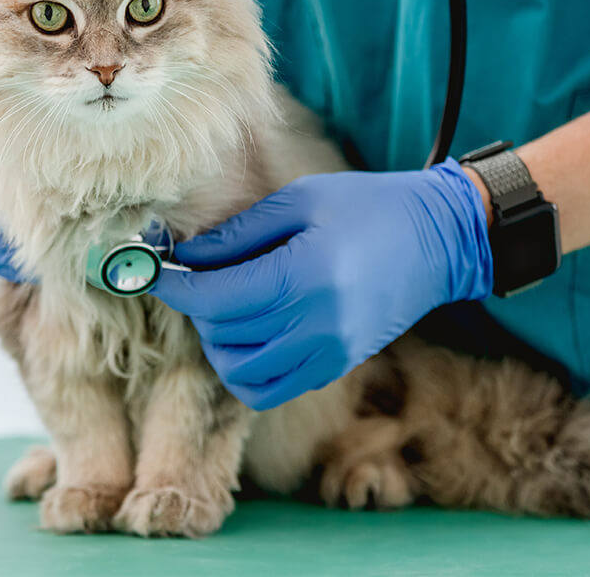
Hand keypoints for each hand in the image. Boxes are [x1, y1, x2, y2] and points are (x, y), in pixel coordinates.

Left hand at [152, 160, 493, 409]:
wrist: (436, 241)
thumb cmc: (366, 207)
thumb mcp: (298, 202)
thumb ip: (236, 235)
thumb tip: (182, 257)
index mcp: (304, 277)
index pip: (215, 298)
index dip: (175, 286)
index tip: (153, 270)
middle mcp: (315, 326)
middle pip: (222, 335)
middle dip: (197, 308)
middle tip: (199, 278)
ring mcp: (327, 354)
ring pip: (239, 373)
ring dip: (219, 342)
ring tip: (227, 307)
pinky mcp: (334, 367)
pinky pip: (269, 388)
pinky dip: (246, 369)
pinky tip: (251, 333)